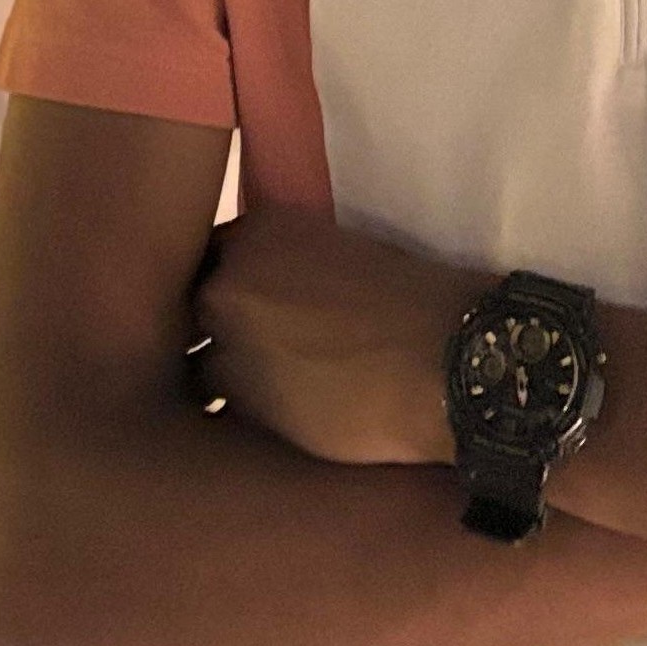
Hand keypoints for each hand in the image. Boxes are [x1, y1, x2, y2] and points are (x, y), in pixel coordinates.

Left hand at [189, 203, 487, 468]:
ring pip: (207, 364)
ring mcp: (226, 345)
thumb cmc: (412, 297)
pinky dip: (251, 413)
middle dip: (227, 330)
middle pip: (203, 310)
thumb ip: (294, 266)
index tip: (259, 307)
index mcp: (256, 230)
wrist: (443, 358)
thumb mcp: (344, 252)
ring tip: (282, 388)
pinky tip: (290, 415)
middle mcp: (226, 282)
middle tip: (270, 350)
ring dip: (233, 375)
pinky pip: (229, 409)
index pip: (217, 259)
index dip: (238, 288)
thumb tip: (280, 296)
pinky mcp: (241, 405)